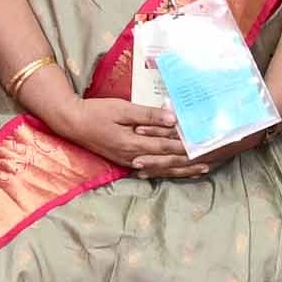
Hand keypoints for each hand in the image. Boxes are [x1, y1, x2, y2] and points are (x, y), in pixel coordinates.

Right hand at [51, 82, 201, 178]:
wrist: (72, 122)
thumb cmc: (97, 112)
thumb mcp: (123, 109)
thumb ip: (148, 115)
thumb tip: (173, 119)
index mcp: (134, 143)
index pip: (166, 148)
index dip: (186, 149)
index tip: (204, 148)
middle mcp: (133, 157)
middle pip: (167, 163)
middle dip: (188, 163)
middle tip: (209, 163)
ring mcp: (128, 161)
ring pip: (160, 170)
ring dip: (181, 170)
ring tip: (199, 170)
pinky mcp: (124, 161)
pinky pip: (150, 170)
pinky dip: (165, 172)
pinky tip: (173, 172)